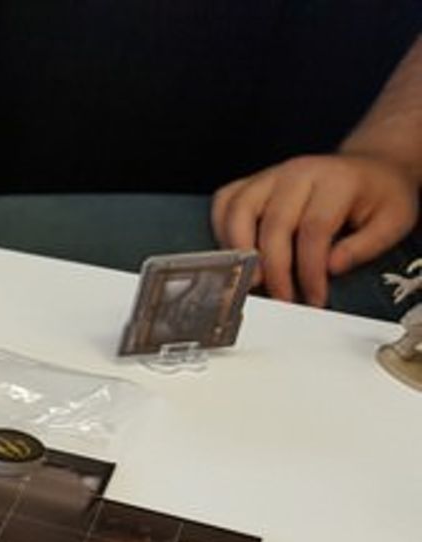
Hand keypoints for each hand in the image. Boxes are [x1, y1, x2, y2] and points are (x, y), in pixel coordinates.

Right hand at [212, 153, 418, 307]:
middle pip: (273, 225)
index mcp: (336, 180)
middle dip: (275, 271)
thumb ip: (365, 246)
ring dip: (239, 252)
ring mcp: (271, 175)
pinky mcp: (253, 181)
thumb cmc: (378, 196)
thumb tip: (330, 267)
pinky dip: (222, 229)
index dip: (310, 270)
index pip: (314, 229)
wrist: (368, 169)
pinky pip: (224, 202)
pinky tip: (236, 254)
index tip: (313, 297)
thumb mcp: (394, 221)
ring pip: (238, 211)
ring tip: (253, 280)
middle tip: (283, 298)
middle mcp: (298, 173)